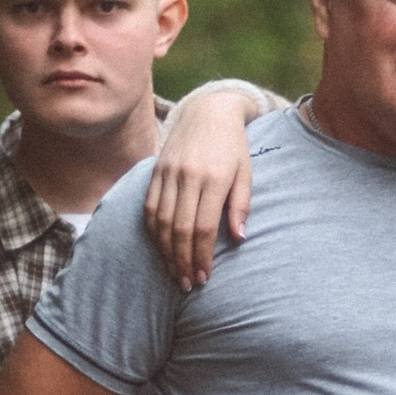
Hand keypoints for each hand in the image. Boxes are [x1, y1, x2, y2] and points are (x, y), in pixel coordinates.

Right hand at [145, 84, 257, 291]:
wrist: (208, 111)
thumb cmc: (234, 147)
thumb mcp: (246, 173)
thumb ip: (241, 206)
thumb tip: (239, 239)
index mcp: (215, 178)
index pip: (204, 227)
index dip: (202, 256)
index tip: (204, 277)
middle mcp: (188, 176)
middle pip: (180, 228)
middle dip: (183, 260)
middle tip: (187, 283)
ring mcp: (168, 173)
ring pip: (161, 221)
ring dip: (166, 251)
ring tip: (174, 272)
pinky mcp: (156, 171)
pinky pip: (149, 207)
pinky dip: (153, 232)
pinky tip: (160, 249)